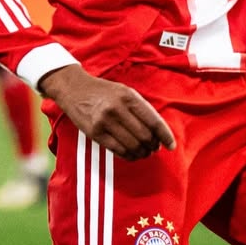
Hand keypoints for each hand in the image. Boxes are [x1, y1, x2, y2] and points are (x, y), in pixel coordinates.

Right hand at [40, 65, 175, 160]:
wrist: (74, 88)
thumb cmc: (105, 92)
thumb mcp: (126, 92)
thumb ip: (142, 109)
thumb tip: (158, 132)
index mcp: (129, 97)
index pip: (154, 121)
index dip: (165, 136)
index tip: (171, 145)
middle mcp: (117, 109)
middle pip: (144, 136)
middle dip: (153, 146)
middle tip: (154, 148)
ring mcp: (105, 122)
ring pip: (132, 146)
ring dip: (142, 153)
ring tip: (144, 152)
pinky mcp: (94, 133)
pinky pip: (117, 150)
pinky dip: (128, 156)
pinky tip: (132, 154)